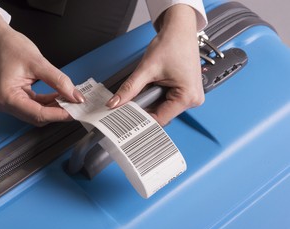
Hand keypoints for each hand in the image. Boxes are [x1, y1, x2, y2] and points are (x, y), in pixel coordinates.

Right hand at [0, 9, 83, 125]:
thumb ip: (59, 81)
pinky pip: (36, 106)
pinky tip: (60, 96)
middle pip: (38, 117)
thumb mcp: (38, 62)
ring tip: (70, 100)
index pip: (38, 114)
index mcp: (7, 97)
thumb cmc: (10, 47)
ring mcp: (11, 103)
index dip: (59, 114)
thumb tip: (75, 96)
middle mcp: (6, 104)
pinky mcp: (16, 99)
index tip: (75, 111)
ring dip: (55, 108)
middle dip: (58, 112)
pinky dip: (49, 103)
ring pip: (39, 114)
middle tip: (76, 105)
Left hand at [106, 4, 203, 126]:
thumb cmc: (172, 43)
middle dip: (144, 108)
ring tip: (146, 87)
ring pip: (163, 108)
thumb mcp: (147, 69)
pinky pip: (166, 101)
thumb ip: (129, 88)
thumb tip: (115, 103)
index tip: (126, 118)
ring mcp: (190, 96)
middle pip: (161, 114)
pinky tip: (152, 87)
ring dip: (150, 101)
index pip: (160, 119)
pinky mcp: (185, 92)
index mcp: (188, 96)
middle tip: (129, 102)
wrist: (179, 30)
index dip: (141, 119)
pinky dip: (156, 96)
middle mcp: (192, 99)